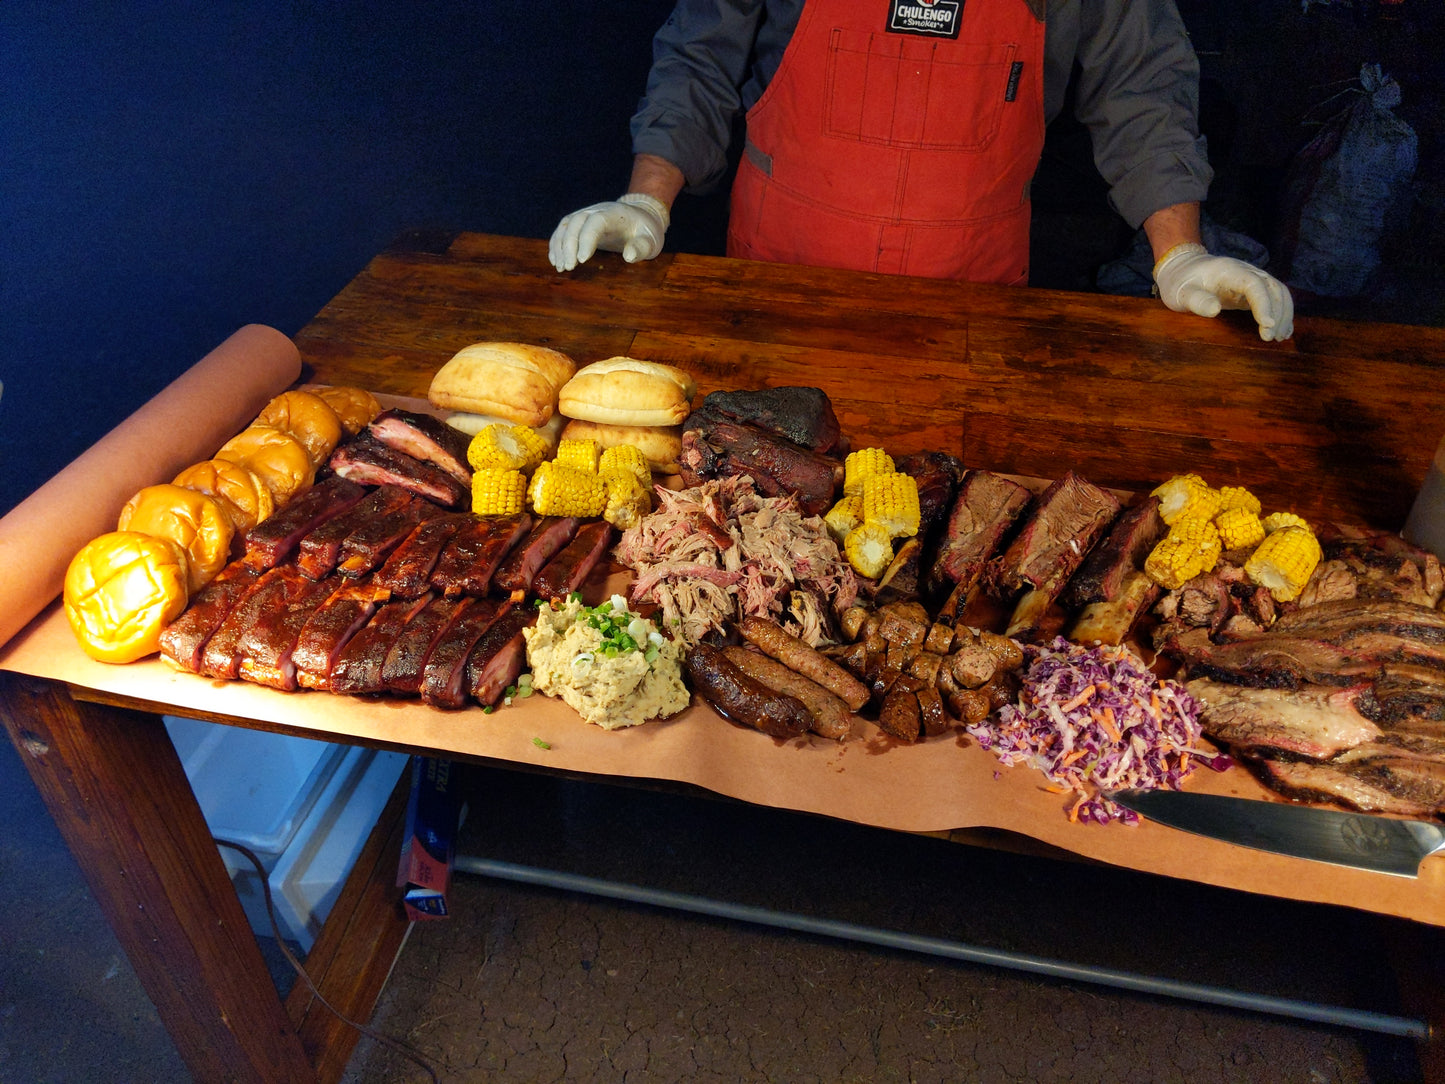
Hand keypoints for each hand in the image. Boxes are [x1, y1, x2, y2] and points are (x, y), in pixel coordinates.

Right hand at [548, 193, 669, 271]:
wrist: (640, 218)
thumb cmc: (646, 232)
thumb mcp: (651, 242)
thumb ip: (642, 248)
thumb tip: (629, 256)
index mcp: (615, 213)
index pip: (596, 221)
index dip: (586, 238)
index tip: (582, 260)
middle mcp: (597, 210)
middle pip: (576, 222)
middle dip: (569, 245)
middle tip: (568, 267)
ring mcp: (587, 214)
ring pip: (566, 225)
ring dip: (559, 246)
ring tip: (560, 267)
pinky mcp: (580, 222)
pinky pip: (563, 230)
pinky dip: (557, 244)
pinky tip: (556, 261)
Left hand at [1152, 243, 1293, 341]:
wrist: (1183, 268)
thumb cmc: (1180, 282)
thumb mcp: (1181, 293)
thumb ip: (1196, 300)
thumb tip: (1215, 310)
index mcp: (1228, 271)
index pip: (1253, 284)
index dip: (1263, 304)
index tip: (1267, 325)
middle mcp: (1245, 272)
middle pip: (1272, 288)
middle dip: (1276, 313)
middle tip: (1270, 338)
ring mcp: (1251, 279)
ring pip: (1278, 292)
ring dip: (1284, 314)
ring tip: (1280, 337)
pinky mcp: (1252, 289)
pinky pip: (1274, 297)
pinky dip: (1282, 313)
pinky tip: (1284, 331)